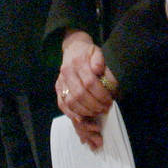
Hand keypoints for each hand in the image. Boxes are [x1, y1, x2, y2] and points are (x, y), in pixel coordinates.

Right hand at [56, 31, 116, 149]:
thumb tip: (98, 70)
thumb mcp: (97, 51)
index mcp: (78, 62)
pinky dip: (72, 114)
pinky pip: (62, 105)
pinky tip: (82, 119)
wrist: (73, 48)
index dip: (101, 94)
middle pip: (80, 94)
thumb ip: (99, 60)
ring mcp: (60, 81)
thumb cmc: (88, 53)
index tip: (110, 101)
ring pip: (71, 102)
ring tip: (97, 113)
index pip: (90, 82)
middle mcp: (67, 72)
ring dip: (85, 112)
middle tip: (105, 109)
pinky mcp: (58, 89)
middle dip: (95, 105)